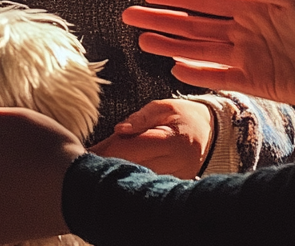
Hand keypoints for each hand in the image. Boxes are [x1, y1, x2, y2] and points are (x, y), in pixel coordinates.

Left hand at [91, 98, 212, 178]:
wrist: (212, 133)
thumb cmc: (185, 115)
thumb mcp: (165, 107)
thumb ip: (141, 117)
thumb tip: (118, 129)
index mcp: (171, 141)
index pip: (132, 148)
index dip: (106, 149)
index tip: (85, 151)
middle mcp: (173, 164)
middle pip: (130, 166)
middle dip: (105, 163)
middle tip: (82, 161)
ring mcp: (173, 179)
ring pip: (135, 178)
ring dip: (114, 172)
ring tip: (94, 167)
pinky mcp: (171, 186)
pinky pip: (145, 183)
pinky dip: (128, 178)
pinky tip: (114, 174)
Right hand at [122, 0, 294, 106]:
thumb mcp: (294, 0)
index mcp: (250, 6)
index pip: (204, 0)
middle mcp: (242, 30)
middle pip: (193, 25)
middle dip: (162, 20)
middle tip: (130, 17)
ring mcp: (245, 56)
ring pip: (198, 50)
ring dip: (170, 45)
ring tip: (142, 41)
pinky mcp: (253, 81)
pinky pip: (217, 76)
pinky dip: (195, 73)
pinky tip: (173, 66)